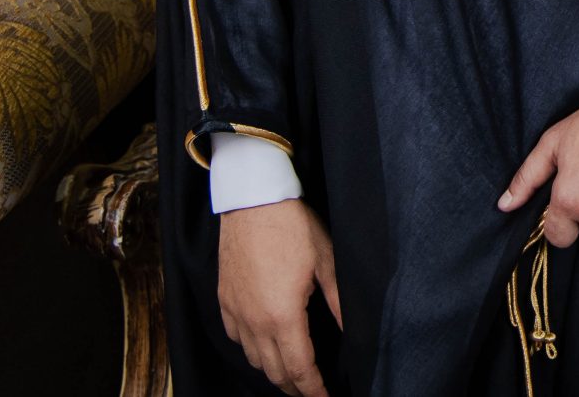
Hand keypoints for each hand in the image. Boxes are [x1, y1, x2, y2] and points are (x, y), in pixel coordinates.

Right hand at [217, 199, 340, 395]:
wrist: (253, 201)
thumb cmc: (293, 227)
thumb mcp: (327, 262)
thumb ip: (339, 302)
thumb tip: (355, 332)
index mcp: (283, 316)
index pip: (300, 368)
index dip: (314, 389)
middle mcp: (254, 322)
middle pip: (274, 371)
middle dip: (295, 387)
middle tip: (312, 390)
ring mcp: (235, 312)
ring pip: (253, 358)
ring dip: (274, 370)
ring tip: (292, 372)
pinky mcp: (224, 300)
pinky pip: (236, 338)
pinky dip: (251, 349)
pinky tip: (264, 344)